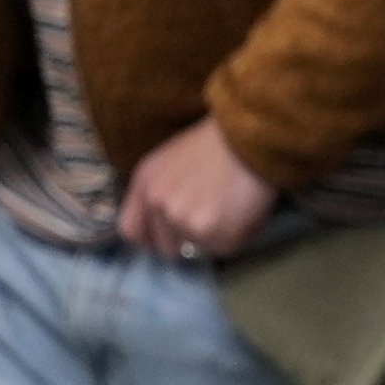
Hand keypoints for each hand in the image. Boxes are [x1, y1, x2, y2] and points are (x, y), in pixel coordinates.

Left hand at [119, 115, 276, 265]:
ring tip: (228, 206)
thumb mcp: (173, 158)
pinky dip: (234, 236)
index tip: (168, 236)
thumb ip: (161, 191)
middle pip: (165, 248)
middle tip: (209, 217)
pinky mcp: (210, 233)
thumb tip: (164, 225)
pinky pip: (222, 249)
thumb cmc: (219, 143)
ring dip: (212, 237)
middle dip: (186, 240)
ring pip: (196, 249)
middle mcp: (158, 203)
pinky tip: (241, 209)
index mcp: (145, 181)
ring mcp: (182, 220)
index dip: (151, 237)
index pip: (131, 230)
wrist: (253, 135)